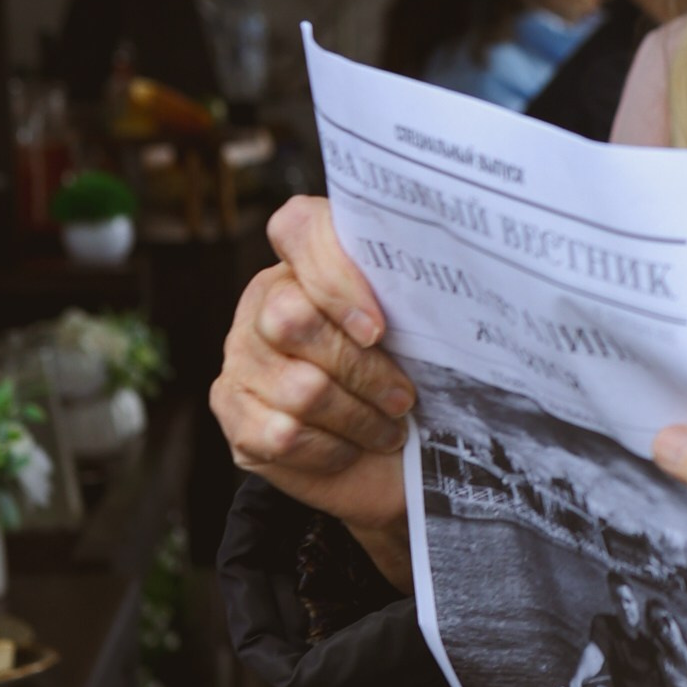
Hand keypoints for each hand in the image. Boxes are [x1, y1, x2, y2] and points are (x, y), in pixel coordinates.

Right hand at [210, 196, 418, 587]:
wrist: (385, 457)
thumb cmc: (408, 377)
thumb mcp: (419, 330)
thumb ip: (414, 296)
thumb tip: (453, 281)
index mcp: (310, 264)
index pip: (300, 229)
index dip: (335, 275)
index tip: (379, 328)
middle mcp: (264, 301)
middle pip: (294, 320)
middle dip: (364, 370)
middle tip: (403, 397)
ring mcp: (242, 356)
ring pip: (299, 388)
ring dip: (359, 418)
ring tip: (389, 428)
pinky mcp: (233, 411)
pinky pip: (283, 434)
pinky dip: (331, 449)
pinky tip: (352, 447)